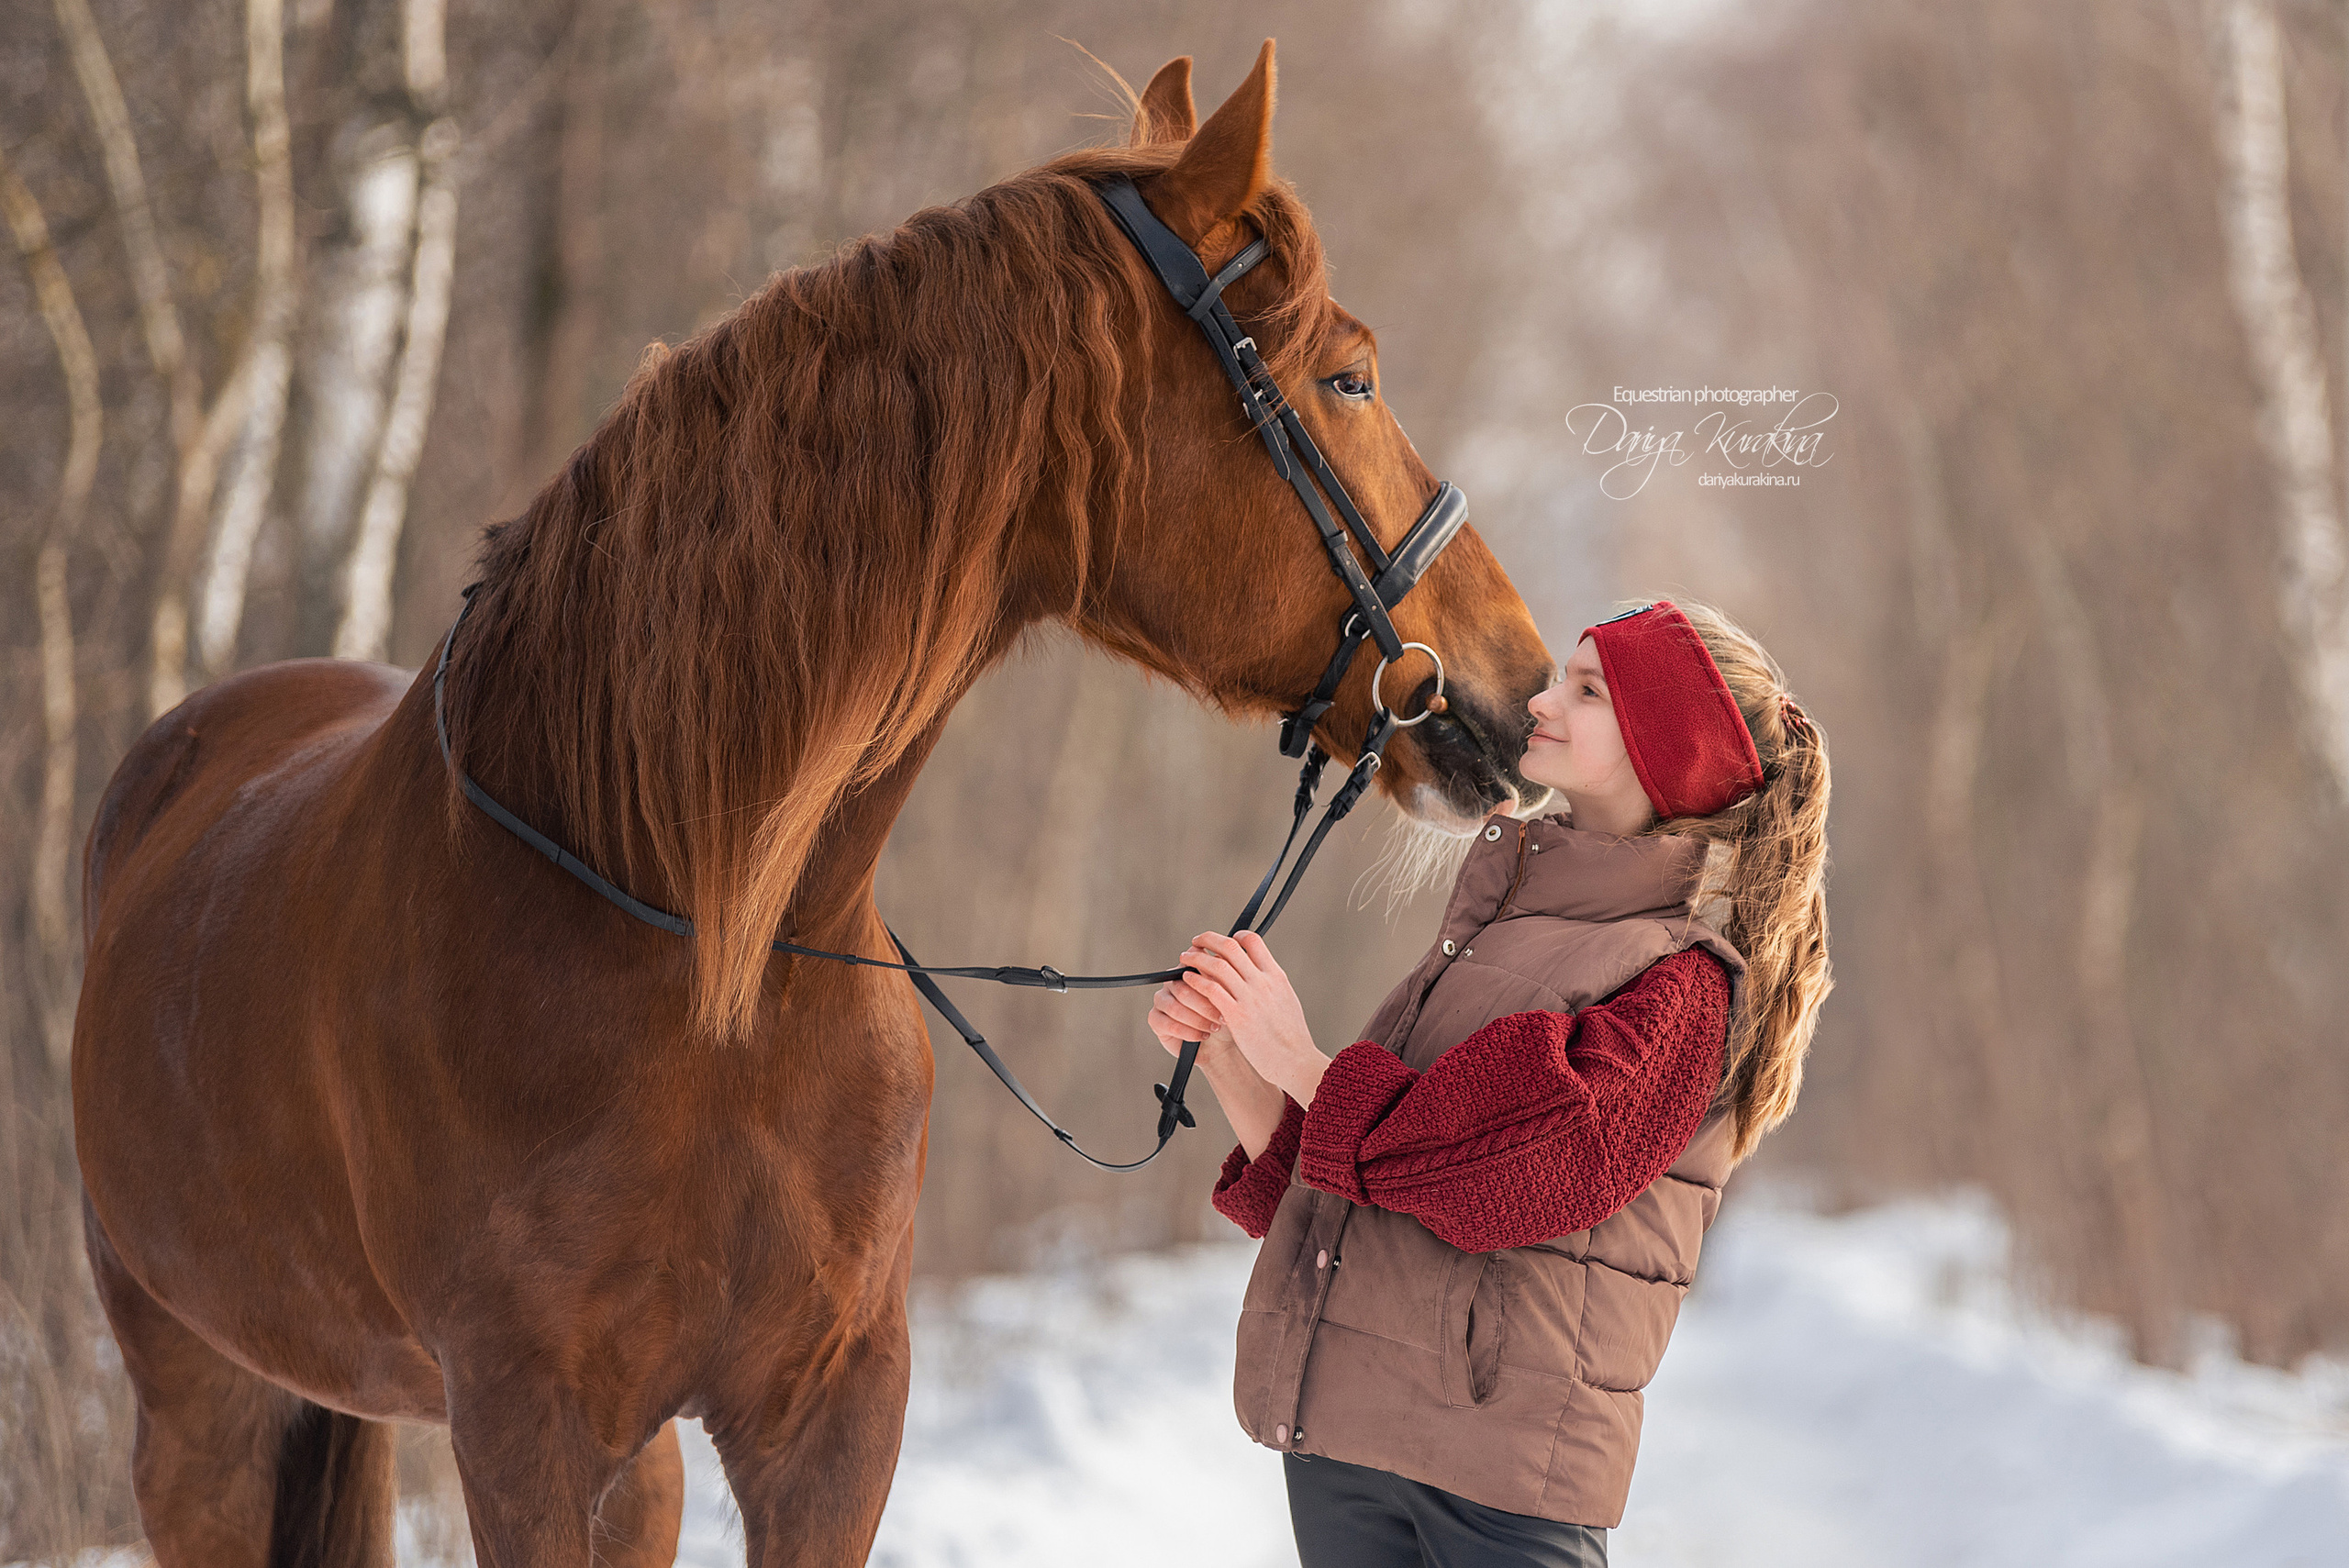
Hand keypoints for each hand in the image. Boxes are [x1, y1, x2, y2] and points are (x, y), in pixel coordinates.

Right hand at [1148, 965, 1229, 1059]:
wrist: (1222, 1042)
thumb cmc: (1226, 1015)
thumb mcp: (1230, 997)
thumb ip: (1222, 979)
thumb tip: (1218, 966)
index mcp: (1189, 968)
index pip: (1190, 964)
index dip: (1205, 979)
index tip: (1223, 993)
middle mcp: (1172, 980)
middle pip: (1182, 989)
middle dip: (1205, 1006)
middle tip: (1222, 1017)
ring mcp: (1161, 999)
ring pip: (1175, 1008)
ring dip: (1198, 1020)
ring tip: (1214, 1028)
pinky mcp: (1155, 1019)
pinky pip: (1169, 1025)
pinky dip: (1189, 1032)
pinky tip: (1202, 1035)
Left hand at [1175, 931, 1330, 1106]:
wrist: (1295, 1060)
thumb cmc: (1291, 1036)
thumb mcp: (1287, 1000)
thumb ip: (1271, 984)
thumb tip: (1260, 974)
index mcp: (1276, 976)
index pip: (1253, 941)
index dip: (1235, 936)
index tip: (1224, 941)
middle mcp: (1263, 982)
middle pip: (1230, 947)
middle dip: (1209, 940)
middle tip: (1196, 941)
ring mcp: (1249, 998)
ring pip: (1217, 965)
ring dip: (1197, 958)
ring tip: (1185, 959)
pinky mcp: (1237, 1016)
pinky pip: (1211, 990)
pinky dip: (1196, 980)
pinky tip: (1188, 980)